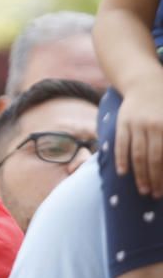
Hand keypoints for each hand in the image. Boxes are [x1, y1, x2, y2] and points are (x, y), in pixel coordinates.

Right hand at [115, 75, 162, 197]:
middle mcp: (153, 126)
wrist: (145, 82)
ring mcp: (136, 125)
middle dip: (155, 180)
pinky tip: (123, 173)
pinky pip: (121, 144)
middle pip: (154, 159)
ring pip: (138, 155)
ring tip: (143, 190)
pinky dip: (121, 159)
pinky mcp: (122, 123)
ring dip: (140, 175)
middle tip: (156, 195)